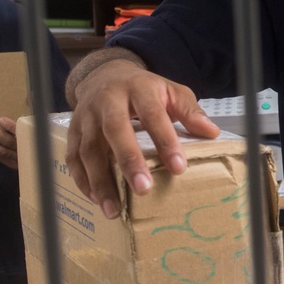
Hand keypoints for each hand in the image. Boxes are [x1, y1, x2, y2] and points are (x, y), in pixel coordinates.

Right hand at [66, 59, 218, 219]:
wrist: (105, 74)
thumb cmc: (143, 89)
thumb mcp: (170, 91)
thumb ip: (189, 110)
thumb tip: (211, 132)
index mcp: (138, 88)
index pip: (152, 113)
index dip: (165, 140)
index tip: (178, 168)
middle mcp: (108, 100)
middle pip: (115, 129)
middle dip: (129, 160)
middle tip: (143, 189)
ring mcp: (86, 115)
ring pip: (89, 148)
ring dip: (100, 180)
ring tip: (114, 209)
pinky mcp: (73, 130)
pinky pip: (73, 157)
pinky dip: (82, 180)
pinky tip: (96, 199)